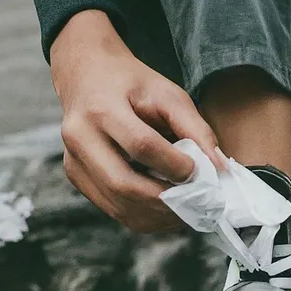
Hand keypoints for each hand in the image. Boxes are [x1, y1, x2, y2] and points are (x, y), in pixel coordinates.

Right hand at [50, 10, 224, 232]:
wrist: (87, 75)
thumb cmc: (131, 83)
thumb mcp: (167, 93)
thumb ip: (195, 128)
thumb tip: (218, 167)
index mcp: (102, 108)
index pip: (141, 146)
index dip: (174, 164)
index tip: (199, 172)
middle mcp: (80, 137)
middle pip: (124, 184)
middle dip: (166, 200)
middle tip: (197, 202)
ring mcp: (73, 160)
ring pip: (117, 204)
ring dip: (156, 215)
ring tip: (185, 210)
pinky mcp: (75, 176)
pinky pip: (111, 208)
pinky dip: (142, 215)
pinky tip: (164, 209)